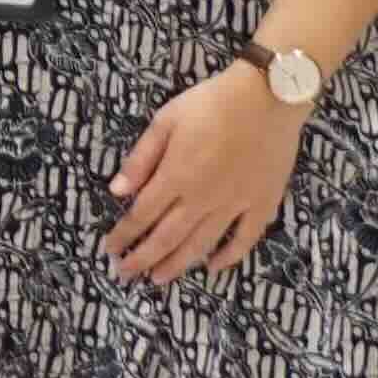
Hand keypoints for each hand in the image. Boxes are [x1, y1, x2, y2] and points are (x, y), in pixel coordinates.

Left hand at [108, 61, 307, 280]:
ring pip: (201, 244)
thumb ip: (141, 159)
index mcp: (176, 176)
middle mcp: (203, 198)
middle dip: (142, 259)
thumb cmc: (210, 104)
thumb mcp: (165, 121)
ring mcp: (235, 204)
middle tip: (125, 274)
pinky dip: (229, 257)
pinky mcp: (263, 204)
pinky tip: (213, 267)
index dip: (124, 235)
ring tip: (158, 279)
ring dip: (177, 264)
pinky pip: (245, 239)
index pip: (141, 215)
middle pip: (167, 237)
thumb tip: (117, 192)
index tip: (110, 250)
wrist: (267, 97)